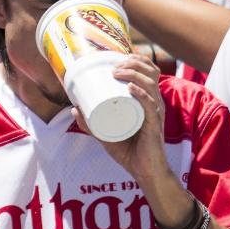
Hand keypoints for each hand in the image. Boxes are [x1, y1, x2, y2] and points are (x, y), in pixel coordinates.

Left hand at [72, 55, 170, 182]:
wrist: (144, 172)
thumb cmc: (129, 151)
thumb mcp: (105, 133)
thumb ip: (91, 122)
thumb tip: (74, 108)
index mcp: (147, 101)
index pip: (149, 73)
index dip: (137, 60)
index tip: (117, 56)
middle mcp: (154, 104)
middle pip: (151, 74)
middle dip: (133, 64)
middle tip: (114, 65)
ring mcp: (155, 114)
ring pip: (151, 86)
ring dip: (134, 74)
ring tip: (117, 72)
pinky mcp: (154, 127)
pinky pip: (151, 108)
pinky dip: (141, 96)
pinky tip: (131, 88)